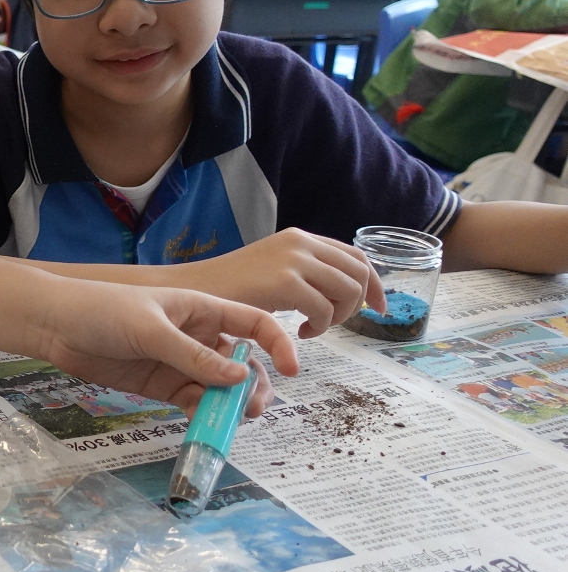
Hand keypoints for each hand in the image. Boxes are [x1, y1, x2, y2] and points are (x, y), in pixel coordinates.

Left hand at [31, 279, 298, 417]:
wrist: (56, 325)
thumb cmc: (104, 309)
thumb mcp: (151, 328)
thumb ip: (193, 355)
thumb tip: (239, 377)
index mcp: (204, 309)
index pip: (255, 323)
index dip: (278, 344)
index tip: (291, 370)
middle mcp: (199, 336)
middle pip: (242, 363)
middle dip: (254, 385)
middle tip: (251, 408)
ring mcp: (181, 362)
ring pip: (220, 387)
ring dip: (231, 404)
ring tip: (231, 421)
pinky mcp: (162, 385)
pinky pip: (193, 402)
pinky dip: (203, 414)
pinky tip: (204, 425)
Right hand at [176, 228, 383, 338]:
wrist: (192, 290)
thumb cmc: (230, 288)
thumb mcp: (275, 271)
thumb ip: (306, 272)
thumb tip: (343, 290)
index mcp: (300, 238)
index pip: (356, 256)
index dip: (375, 283)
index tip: (378, 307)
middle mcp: (301, 242)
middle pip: (359, 273)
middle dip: (358, 304)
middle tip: (336, 323)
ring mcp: (293, 260)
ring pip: (348, 291)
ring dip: (338, 317)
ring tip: (314, 328)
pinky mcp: (285, 281)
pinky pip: (324, 308)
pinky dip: (320, 327)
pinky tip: (301, 333)